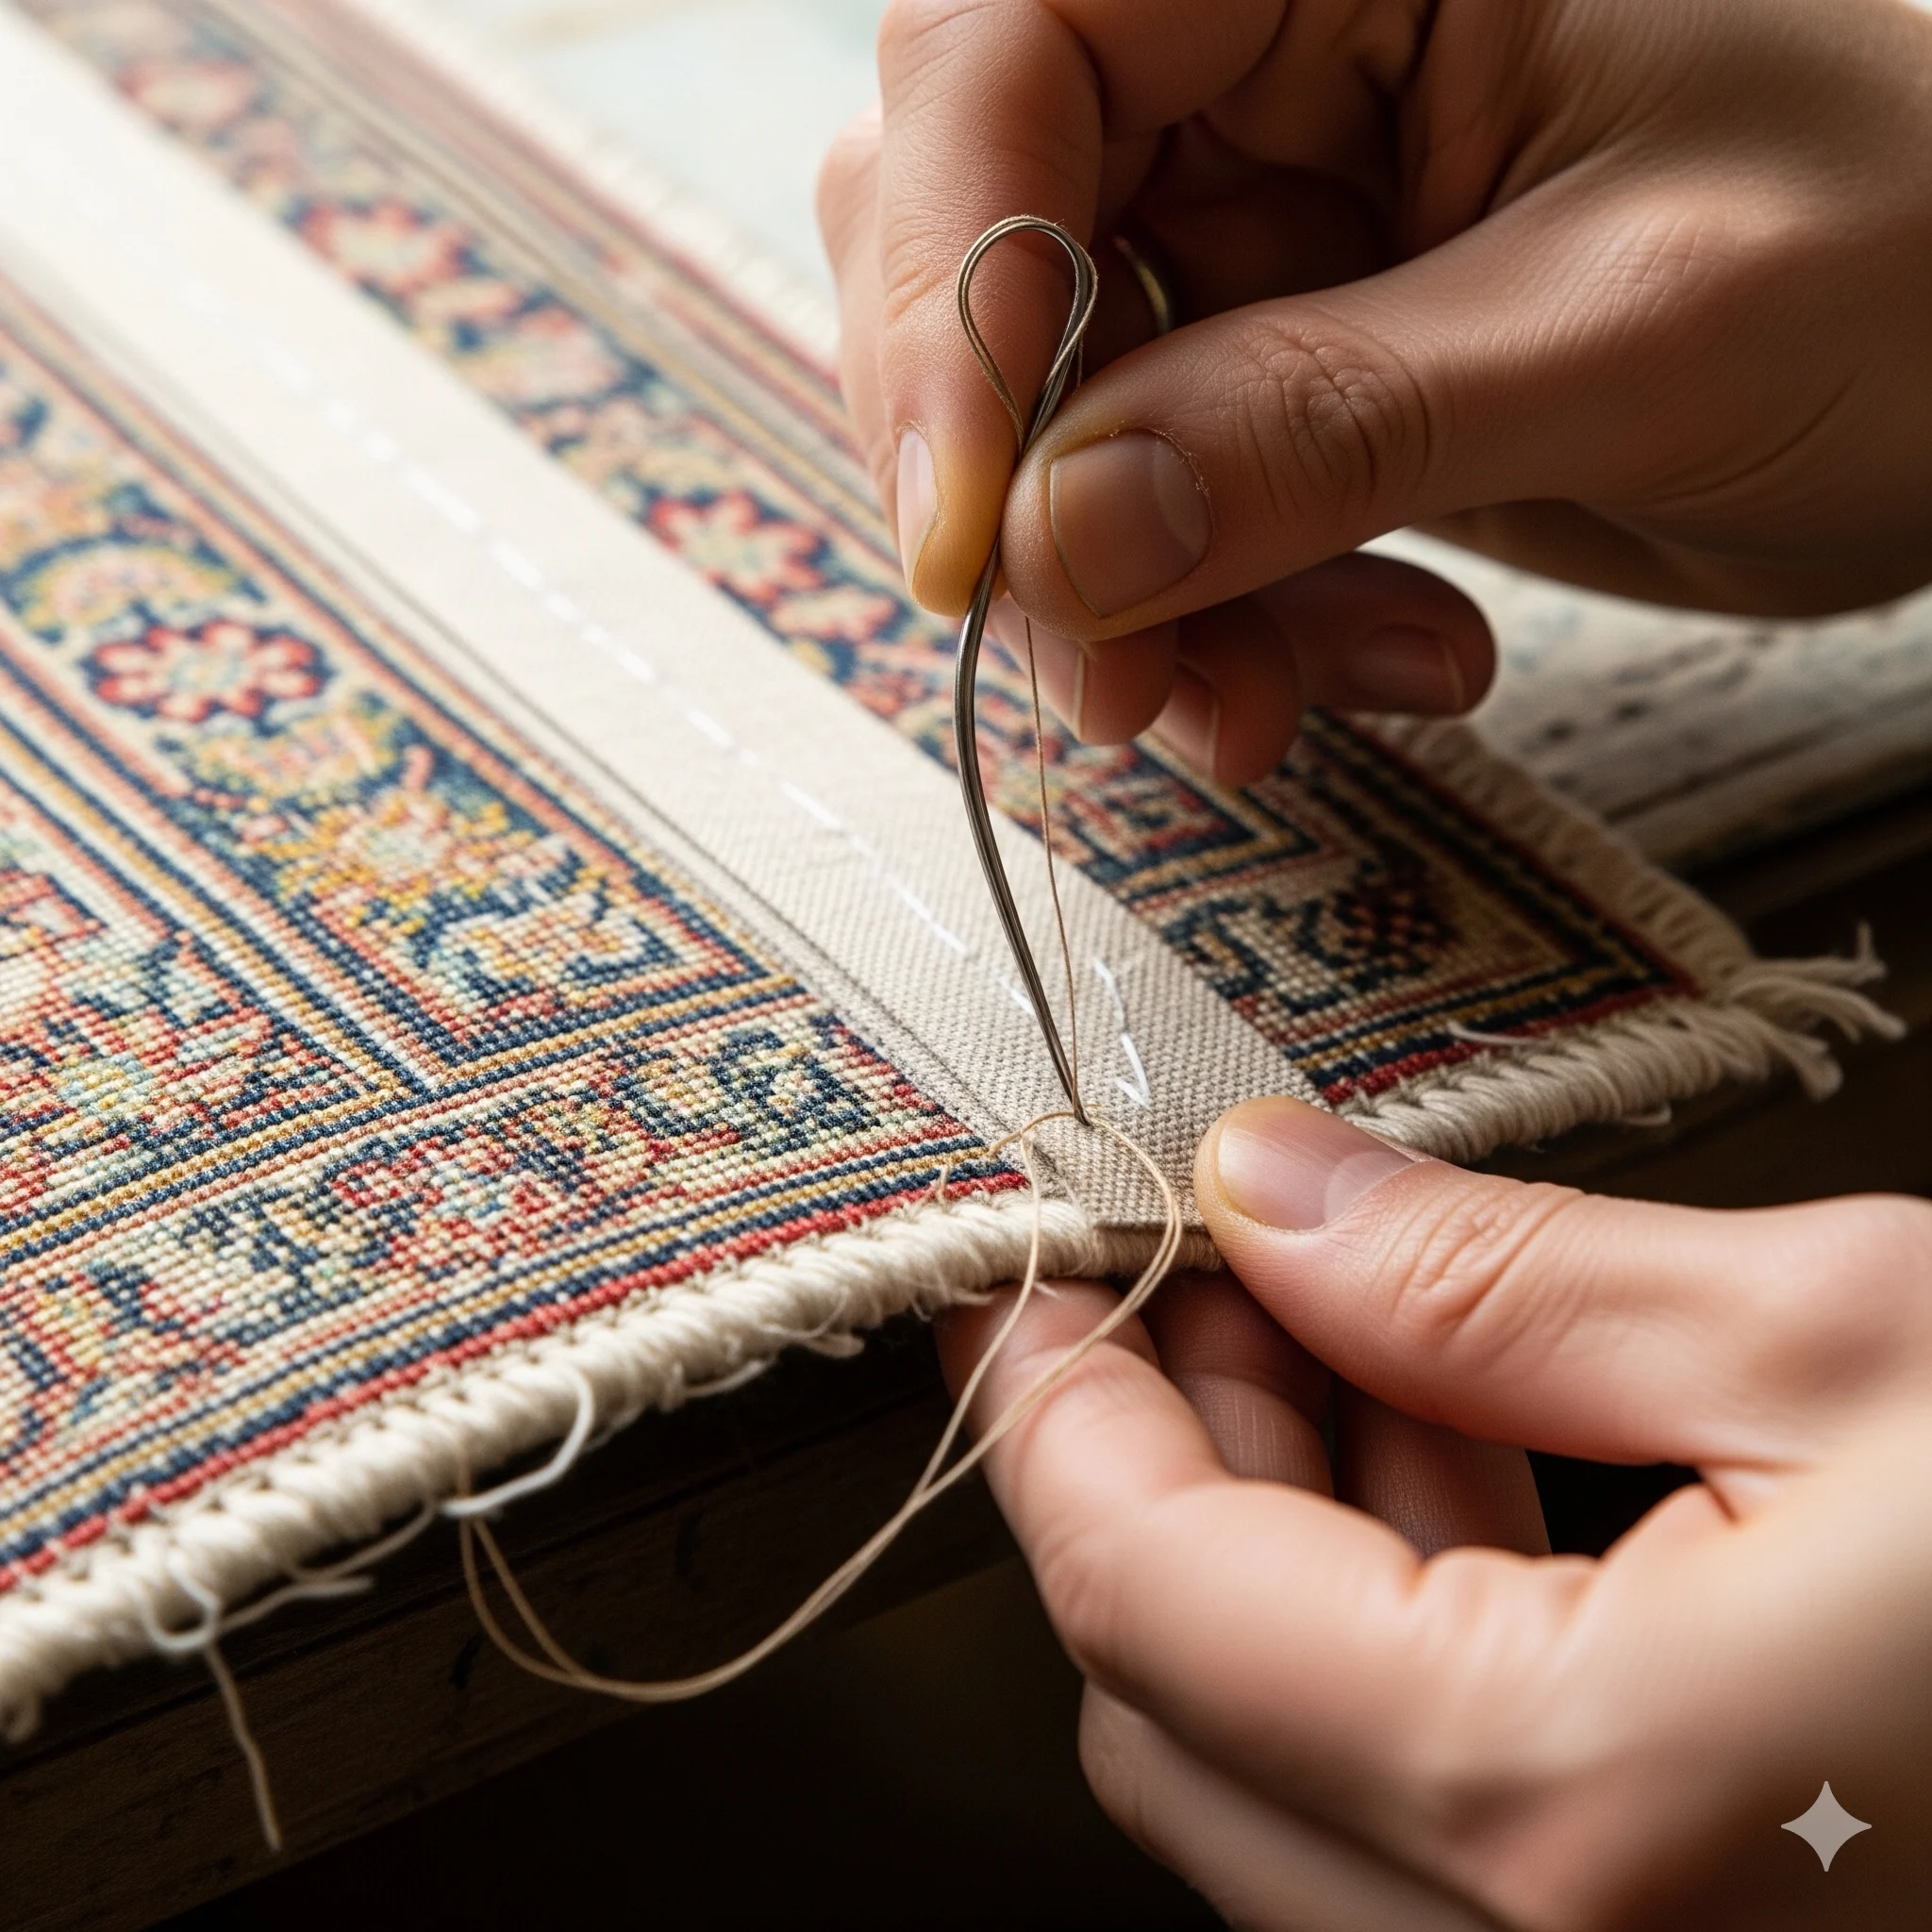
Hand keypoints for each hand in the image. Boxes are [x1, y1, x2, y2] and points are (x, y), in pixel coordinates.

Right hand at [819, 0, 1931, 783]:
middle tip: (1126, 682)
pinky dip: (1225, 622)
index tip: (974, 540)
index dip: (948, 299)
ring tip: (1283, 709)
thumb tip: (1055, 534)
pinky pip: (1159, 504)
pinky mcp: (1285, 355)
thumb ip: (1332, 423)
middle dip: (1034, 499)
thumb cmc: (1927, 244)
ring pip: (1052, 411)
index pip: (1005, 59)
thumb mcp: (1643, 328)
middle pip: (976, 251)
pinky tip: (1384, 662)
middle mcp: (1262, 50)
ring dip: (1135, 601)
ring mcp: (1263, 213)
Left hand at [936, 1097, 1931, 1927]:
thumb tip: (1272, 1195)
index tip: (1018, 1272)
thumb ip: (1499, 1279)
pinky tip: (1453, 1457)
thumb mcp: (1849, 1338)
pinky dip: (1393, 1629)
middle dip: (1157, 1457)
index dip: (1049, 1400)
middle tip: (1202, 1264)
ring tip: (1331, 1322)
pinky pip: (1428, 1815)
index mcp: (1574, 1823)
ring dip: (1269, 1536)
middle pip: (1177, 1697)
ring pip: (1283, 1768)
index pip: (1138, 1588)